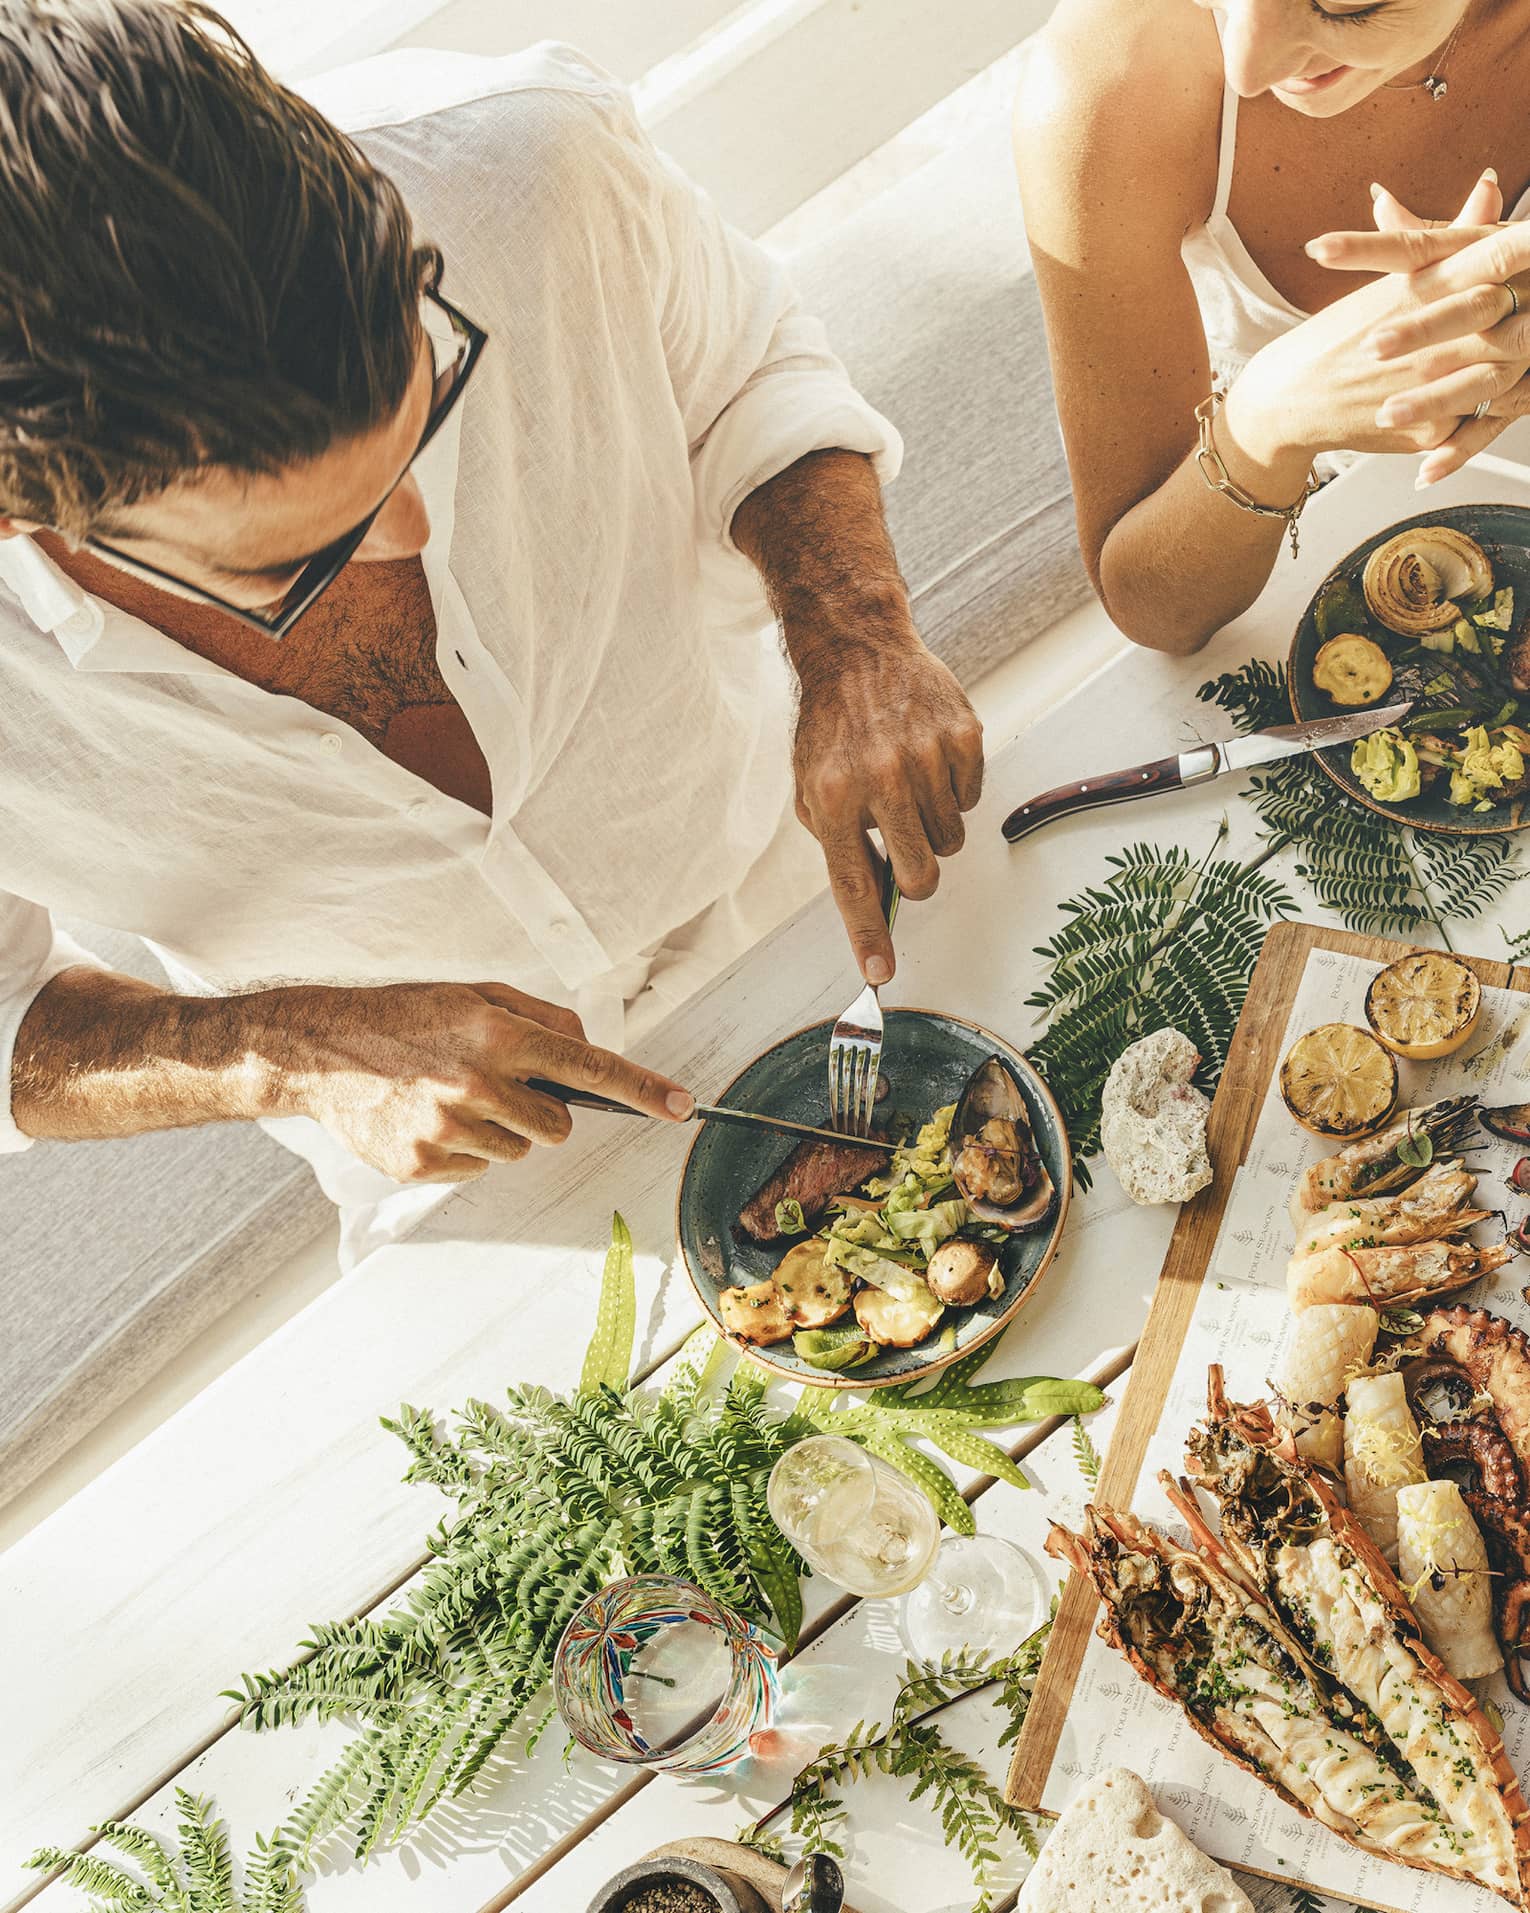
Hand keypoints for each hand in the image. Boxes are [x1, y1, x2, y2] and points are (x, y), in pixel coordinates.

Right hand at [276, 979, 693, 1182]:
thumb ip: (541, 1019)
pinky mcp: (424, 1164)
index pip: (588, 1067)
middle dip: (543, 1110)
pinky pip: (479, 1169)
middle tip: (499, 1084)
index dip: (641, 1089)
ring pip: (520, 1151)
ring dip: (503, 1130)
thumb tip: (591, 1051)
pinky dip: (467, 1149)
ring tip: (455, 1097)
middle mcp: (477, 1085)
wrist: (322, 1051)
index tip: (681, 1105)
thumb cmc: (408, 1017)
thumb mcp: (477, 995)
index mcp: (497, 1035)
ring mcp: (448, 1130)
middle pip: (559, 1126)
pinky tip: (431, 1117)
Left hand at [791, 623, 982, 983]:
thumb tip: (876, 894)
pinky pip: (972, 798)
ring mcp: (925, 757)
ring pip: (951, 840)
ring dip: (933, 828)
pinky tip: (928, 759)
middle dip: (917, 878)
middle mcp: (879, 779)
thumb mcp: (810, 785)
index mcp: (833, 797)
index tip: (881, 972)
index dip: (868, 934)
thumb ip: (837, 840)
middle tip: (907, 852)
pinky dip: (954, 790)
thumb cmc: (832, 727)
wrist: (857, 648)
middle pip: (921, 875)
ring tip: (909, 787)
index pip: (855, 884)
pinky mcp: (961, 737)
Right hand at [1223, 170, 1507, 475]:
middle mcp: (1426, 334)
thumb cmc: (1332, 341)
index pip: (1493, 255)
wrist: (1284, 402)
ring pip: (1500, 371)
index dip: (1525, 244)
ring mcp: (1427, 385)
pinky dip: (1494, 411)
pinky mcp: (1427, 427)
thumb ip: (1452, 236)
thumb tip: (1490, 186)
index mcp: (1419, 288)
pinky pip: (1478, 422)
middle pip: (1505, 312)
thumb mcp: (1389, 281)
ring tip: (1529, 346)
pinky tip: (1510, 395)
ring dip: (1517, 359)